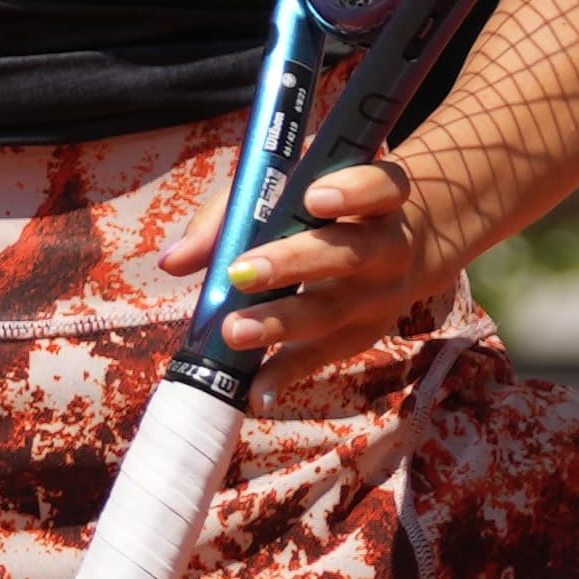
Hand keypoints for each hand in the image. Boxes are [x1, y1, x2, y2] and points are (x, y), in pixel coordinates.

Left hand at [219, 159, 457, 379]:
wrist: (406, 249)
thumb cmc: (326, 212)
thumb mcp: (285, 195)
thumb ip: (229, 218)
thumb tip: (172, 261)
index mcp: (376, 197)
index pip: (379, 186)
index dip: (352, 191)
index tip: (312, 197)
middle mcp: (388, 247)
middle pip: (349, 253)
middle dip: (293, 262)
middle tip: (242, 273)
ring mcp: (381, 297)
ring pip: (335, 310)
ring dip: (282, 323)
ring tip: (235, 331)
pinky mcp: (364, 335)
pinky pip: (323, 356)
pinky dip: (287, 374)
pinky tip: (257, 392)